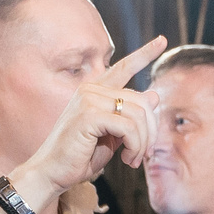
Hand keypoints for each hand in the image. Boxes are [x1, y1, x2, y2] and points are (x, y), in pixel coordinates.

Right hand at [10, 37, 169, 207]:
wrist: (52, 173)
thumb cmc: (80, 157)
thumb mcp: (113, 135)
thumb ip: (130, 116)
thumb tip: (154, 95)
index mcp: (94, 91)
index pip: (123, 68)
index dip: (144, 54)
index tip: (162, 40)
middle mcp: (90, 90)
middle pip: (142, 101)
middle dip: (150, 131)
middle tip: (142, 154)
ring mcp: (88, 100)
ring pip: (138, 114)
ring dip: (142, 142)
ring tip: (133, 159)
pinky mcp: (88, 115)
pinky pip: (129, 126)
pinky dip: (135, 145)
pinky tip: (127, 158)